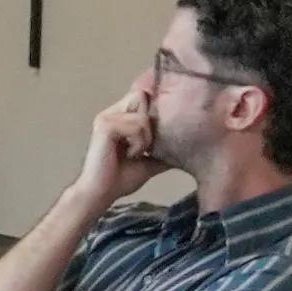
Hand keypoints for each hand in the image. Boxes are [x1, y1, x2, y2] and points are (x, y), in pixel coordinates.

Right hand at [81, 63, 164, 193]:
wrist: (101, 193)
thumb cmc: (120, 178)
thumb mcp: (150, 160)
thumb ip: (164, 149)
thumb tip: (190, 148)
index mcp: (119, 118)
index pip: (143, 97)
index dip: (153, 111)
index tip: (154, 135)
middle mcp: (111, 114)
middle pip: (142, 97)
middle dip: (150, 124)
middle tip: (143, 146)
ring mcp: (106, 118)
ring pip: (143, 116)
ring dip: (145, 138)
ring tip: (135, 153)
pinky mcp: (105, 127)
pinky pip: (136, 126)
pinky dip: (139, 143)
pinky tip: (129, 155)